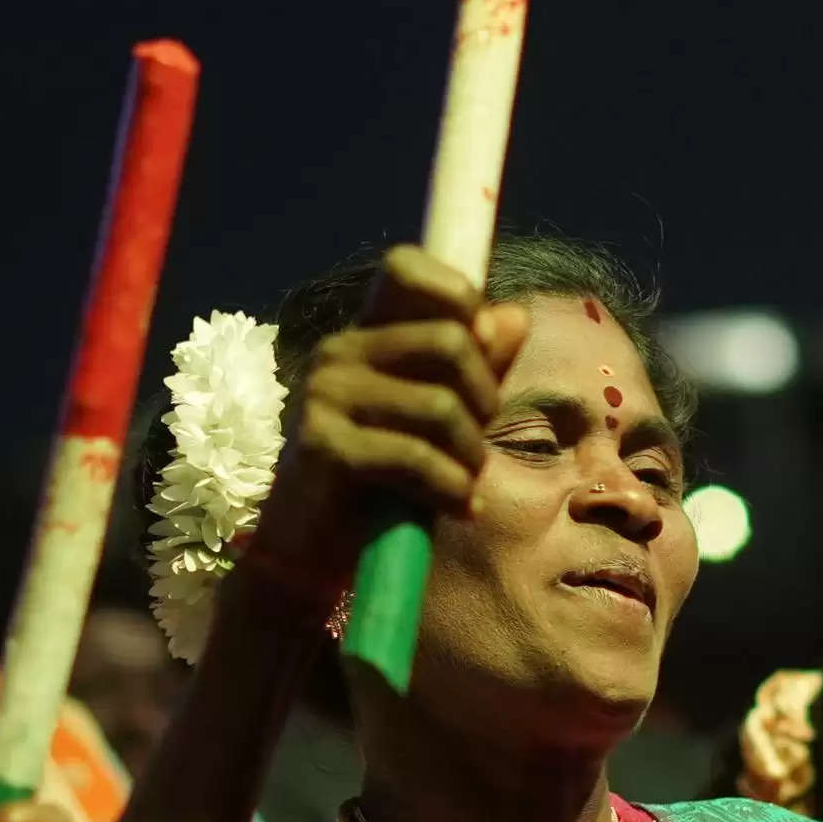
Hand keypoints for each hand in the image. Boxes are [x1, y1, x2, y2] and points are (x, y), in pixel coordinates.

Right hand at [242, 246, 532, 580]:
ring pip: (441, 405)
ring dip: (471, 456)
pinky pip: (415, 456)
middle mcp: (338, 353)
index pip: (403, 266)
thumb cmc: (377, 485)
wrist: (308, 554)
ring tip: (466, 484)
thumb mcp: (435, 423)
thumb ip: (474, 369)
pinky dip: (451, 488)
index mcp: (363, 336)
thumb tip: (514, 316)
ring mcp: (324, 395)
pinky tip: (457, 507)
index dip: (458, 294)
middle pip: (450, 340)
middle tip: (479, 444)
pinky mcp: (322, 445)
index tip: (480, 351)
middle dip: (485, 398)